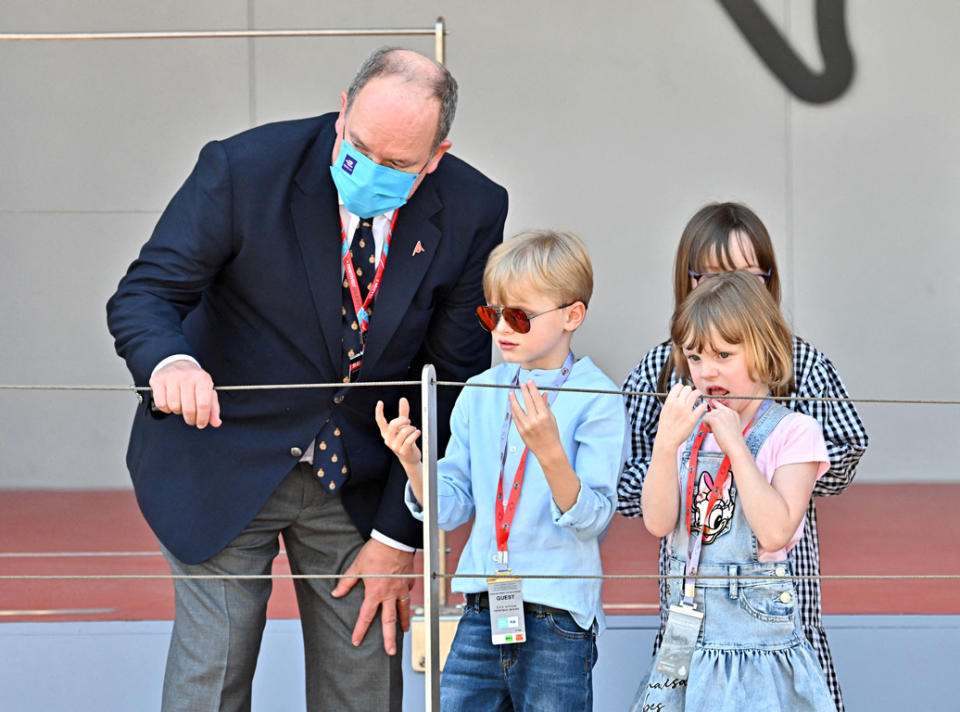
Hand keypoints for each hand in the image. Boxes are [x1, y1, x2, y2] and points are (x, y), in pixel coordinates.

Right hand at [149, 360, 220, 427]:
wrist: (178, 363)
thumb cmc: (194, 381)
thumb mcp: (207, 391)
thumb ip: (213, 408)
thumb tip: (216, 422)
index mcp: (202, 379)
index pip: (204, 405)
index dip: (203, 418)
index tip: (201, 424)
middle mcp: (187, 376)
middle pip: (189, 409)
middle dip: (191, 419)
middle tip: (191, 420)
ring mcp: (171, 377)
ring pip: (174, 407)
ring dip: (178, 412)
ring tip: (181, 406)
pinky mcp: (158, 380)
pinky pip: (161, 403)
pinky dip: (166, 409)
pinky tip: (171, 404)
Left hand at [330, 538, 414, 655]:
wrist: (394, 539)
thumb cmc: (375, 552)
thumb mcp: (357, 567)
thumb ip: (346, 582)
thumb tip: (336, 593)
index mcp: (375, 592)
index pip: (366, 616)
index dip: (360, 630)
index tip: (356, 641)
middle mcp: (390, 594)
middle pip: (390, 621)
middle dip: (390, 638)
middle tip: (390, 651)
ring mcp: (401, 588)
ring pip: (404, 609)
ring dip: (404, 621)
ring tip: (404, 631)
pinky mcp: (409, 581)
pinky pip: (408, 594)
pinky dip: (407, 600)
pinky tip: (406, 602)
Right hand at [374, 398, 421, 468]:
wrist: (409, 458)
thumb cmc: (405, 440)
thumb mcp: (403, 426)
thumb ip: (403, 413)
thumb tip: (403, 399)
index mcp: (386, 433)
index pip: (380, 422)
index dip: (379, 412)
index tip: (380, 402)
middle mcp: (388, 439)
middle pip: (393, 425)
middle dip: (403, 420)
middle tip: (408, 420)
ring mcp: (395, 446)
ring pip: (403, 432)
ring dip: (411, 428)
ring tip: (414, 430)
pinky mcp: (403, 451)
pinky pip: (409, 440)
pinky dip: (415, 435)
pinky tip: (418, 432)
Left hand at [509, 380, 561, 458]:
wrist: (548, 451)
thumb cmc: (552, 434)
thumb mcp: (552, 419)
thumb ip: (546, 406)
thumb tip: (543, 393)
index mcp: (544, 416)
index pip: (537, 399)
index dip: (533, 389)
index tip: (530, 382)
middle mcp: (535, 420)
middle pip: (527, 402)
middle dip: (524, 391)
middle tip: (521, 384)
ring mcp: (527, 426)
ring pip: (518, 409)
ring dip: (514, 399)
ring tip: (511, 392)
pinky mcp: (521, 431)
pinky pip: (515, 418)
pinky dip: (513, 410)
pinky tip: (512, 404)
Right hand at [655, 383, 705, 449]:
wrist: (668, 439)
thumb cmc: (666, 426)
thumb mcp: (665, 411)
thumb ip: (671, 402)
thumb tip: (678, 394)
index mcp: (670, 401)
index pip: (678, 386)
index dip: (682, 388)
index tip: (684, 391)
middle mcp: (678, 404)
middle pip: (687, 389)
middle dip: (690, 391)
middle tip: (693, 394)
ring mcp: (686, 411)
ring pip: (695, 394)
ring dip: (699, 394)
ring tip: (699, 397)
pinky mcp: (693, 418)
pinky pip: (702, 406)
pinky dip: (703, 405)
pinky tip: (703, 406)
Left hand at [702, 400, 745, 453]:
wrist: (736, 447)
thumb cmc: (734, 441)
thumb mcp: (732, 425)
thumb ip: (725, 419)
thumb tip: (714, 416)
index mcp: (733, 413)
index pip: (720, 405)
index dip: (714, 409)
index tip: (712, 415)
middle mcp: (728, 411)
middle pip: (712, 410)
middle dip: (711, 419)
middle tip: (715, 429)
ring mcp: (721, 414)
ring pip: (708, 414)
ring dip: (708, 423)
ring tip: (714, 431)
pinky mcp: (715, 419)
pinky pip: (704, 418)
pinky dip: (705, 425)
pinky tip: (712, 432)